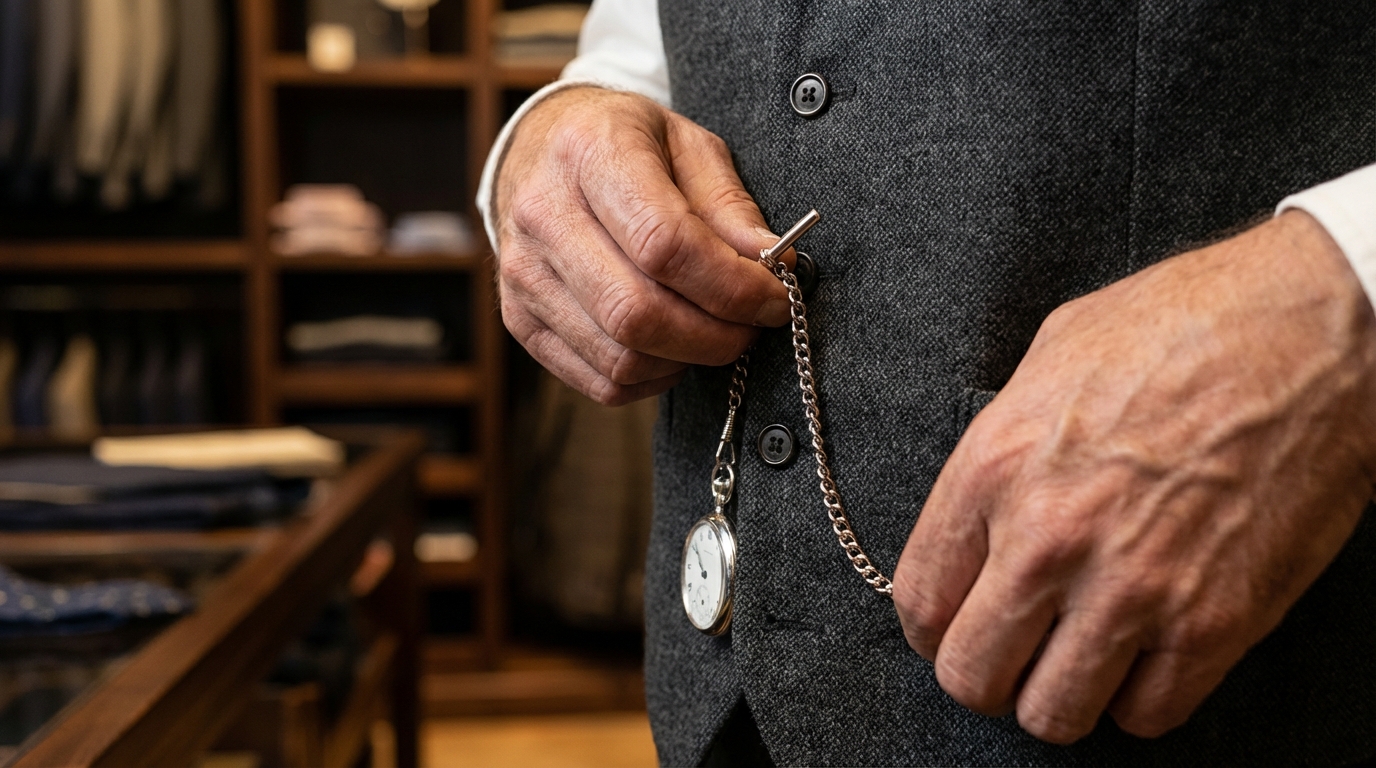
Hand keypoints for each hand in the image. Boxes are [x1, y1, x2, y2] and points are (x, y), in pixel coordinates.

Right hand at [494, 87, 792, 404]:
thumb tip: (774, 263)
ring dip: (687, 360)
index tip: (775, 298)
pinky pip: (600, 381)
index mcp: (590, 152)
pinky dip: (652, 379)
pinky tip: (673, 348)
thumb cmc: (625, 145)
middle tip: (752, 327)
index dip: (731, 286)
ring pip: (620, 357)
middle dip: (715, 336)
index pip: (665, 245)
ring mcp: (523, 273)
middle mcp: (543, 214)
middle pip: (638, 313)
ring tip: (714, 333)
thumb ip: (729, 205)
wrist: (539, 149)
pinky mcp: (519, 319)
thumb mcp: (687, 145)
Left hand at [893, 211, 1375, 742]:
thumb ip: (1002, 444)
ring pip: (1052, 714)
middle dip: (986, 674)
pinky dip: (1140, 698)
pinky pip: (1147, 714)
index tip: (952, 626)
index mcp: (996, 467)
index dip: (932, 628)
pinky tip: (1144, 655)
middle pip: (973, 675)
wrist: (1312, 333)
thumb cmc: (1185, 326)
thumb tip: (980, 502)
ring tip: (1076, 659)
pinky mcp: (1213, 623)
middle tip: (1012, 652)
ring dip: (1058, 695)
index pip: (920, 600)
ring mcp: (1131, 588)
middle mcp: (1049, 538)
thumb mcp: (1052, 359)